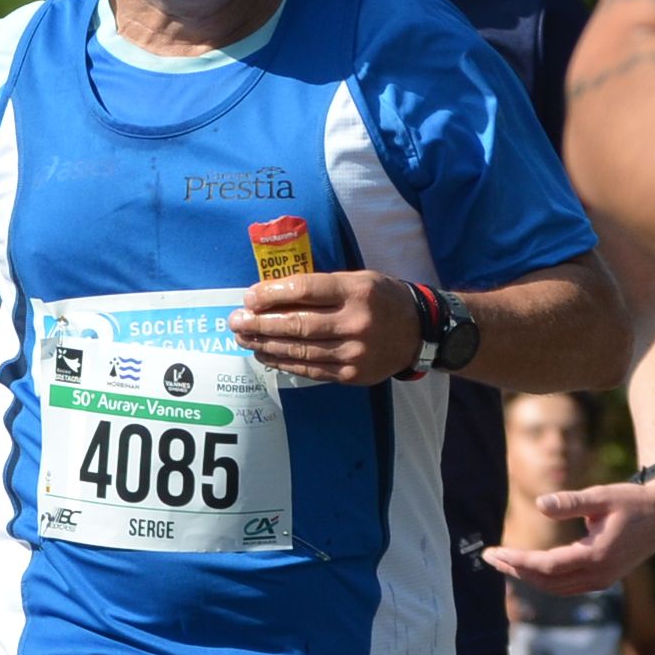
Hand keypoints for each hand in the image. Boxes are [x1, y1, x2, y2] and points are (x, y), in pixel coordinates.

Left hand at [230, 269, 423, 383]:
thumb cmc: (380, 299)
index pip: (306, 290)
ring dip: (265, 344)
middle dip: (261, 323)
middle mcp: (356, 322)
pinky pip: (309, 368)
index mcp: (357, 291)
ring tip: (243, 338)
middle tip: (235, 321)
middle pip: (298, 324)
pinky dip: (283, 362)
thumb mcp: (358, 280)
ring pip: (299, 349)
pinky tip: (264, 354)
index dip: (273, 293)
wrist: (418, 332)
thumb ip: (321, 286)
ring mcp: (354, 352)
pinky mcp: (351, 374)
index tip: (249, 297)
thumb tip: (272, 294)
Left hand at [485, 473, 654, 593]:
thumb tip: (539, 505)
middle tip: (489, 557)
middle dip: (515, 570)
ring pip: (556, 588)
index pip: (547, 565)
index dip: (518, 560)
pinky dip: (544, 580)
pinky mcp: (604, 579)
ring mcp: (603, 580)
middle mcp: (599, 574)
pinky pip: (567, 587)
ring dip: (527, 577)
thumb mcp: (601, 496)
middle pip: (547, 581)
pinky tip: (528, 567)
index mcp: (597, 555)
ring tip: (502, 562)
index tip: (493, 552)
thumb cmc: (632, 501)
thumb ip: (570, 503)